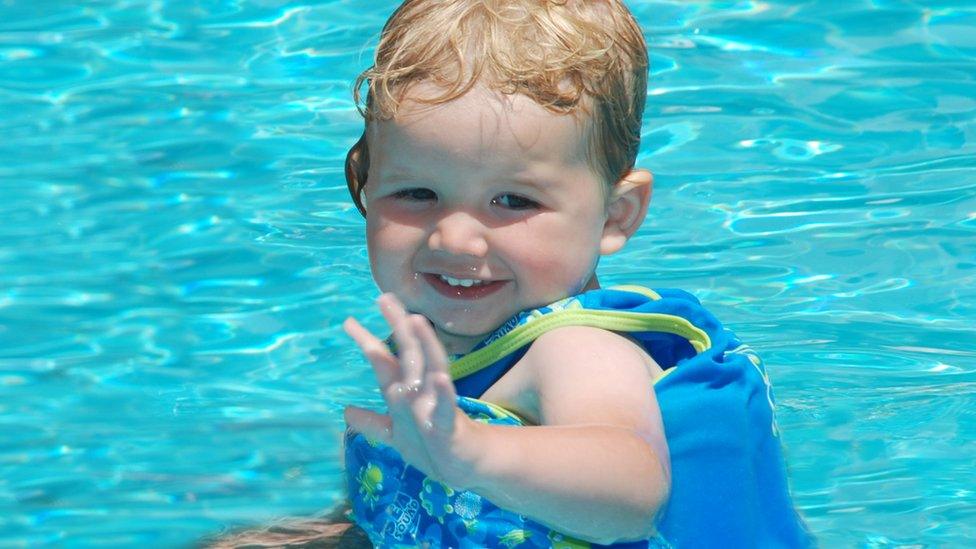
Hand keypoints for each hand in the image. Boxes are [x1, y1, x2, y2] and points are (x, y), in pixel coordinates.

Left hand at [343, 293, 479, 486]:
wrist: (463, 467)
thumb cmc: (431, 446)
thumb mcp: (395, 434)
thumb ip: (373, 423)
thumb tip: (346, 412)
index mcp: (404, 391)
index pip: (384, 360)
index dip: (367, 341)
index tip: (348, 321)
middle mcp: (420, 390)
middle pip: (408, 352)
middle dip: (397, 326)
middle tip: (384, 298)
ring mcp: (436, 404)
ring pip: (431, 368)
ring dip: (425, 345)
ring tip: (416, 321)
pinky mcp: (449, 424)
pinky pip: (447, 406)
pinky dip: (444, 393)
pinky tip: (442, 379)